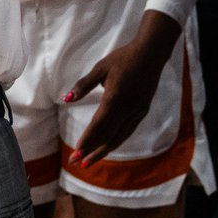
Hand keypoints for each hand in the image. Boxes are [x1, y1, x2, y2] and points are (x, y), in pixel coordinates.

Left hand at [64, 10, 180, 166]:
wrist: (151, 55)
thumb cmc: (122, 59)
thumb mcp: (100, 68)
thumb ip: (84, 85)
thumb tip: (67, 99)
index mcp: (115, 98)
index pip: (98, 125)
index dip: (87, 140)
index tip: (76, 152)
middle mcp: (127, 110)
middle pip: (108, 136)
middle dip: (92, 151)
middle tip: (77, 163)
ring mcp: (137, 112)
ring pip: (119, 137)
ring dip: (103, 150)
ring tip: (89, 161)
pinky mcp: (142, 111)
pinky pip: (127, 131)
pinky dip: (116, 142)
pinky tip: (108, 146)